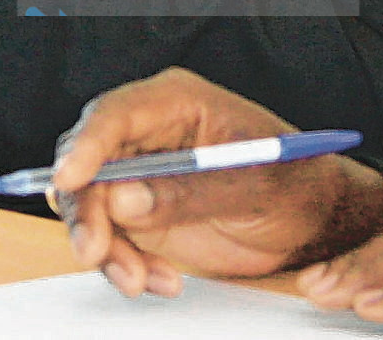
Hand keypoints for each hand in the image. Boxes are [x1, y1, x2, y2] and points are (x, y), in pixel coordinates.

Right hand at [53, 67, 382, 291]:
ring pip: (89, 205)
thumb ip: (191, 191)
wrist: (311, 221)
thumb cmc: (295, 182)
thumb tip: (126, 198)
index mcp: (176, 102)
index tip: (71, 179)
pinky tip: (157, 280)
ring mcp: (140, 175)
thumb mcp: (255, 184)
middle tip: (97, 251)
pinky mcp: (139, 213)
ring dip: (104, 247)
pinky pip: (109, 238)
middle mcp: (148, 134)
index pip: (115, 114)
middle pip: (88, 161)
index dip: (86, 145)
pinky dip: (123, 264)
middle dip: (86, 210)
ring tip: (139, 279)